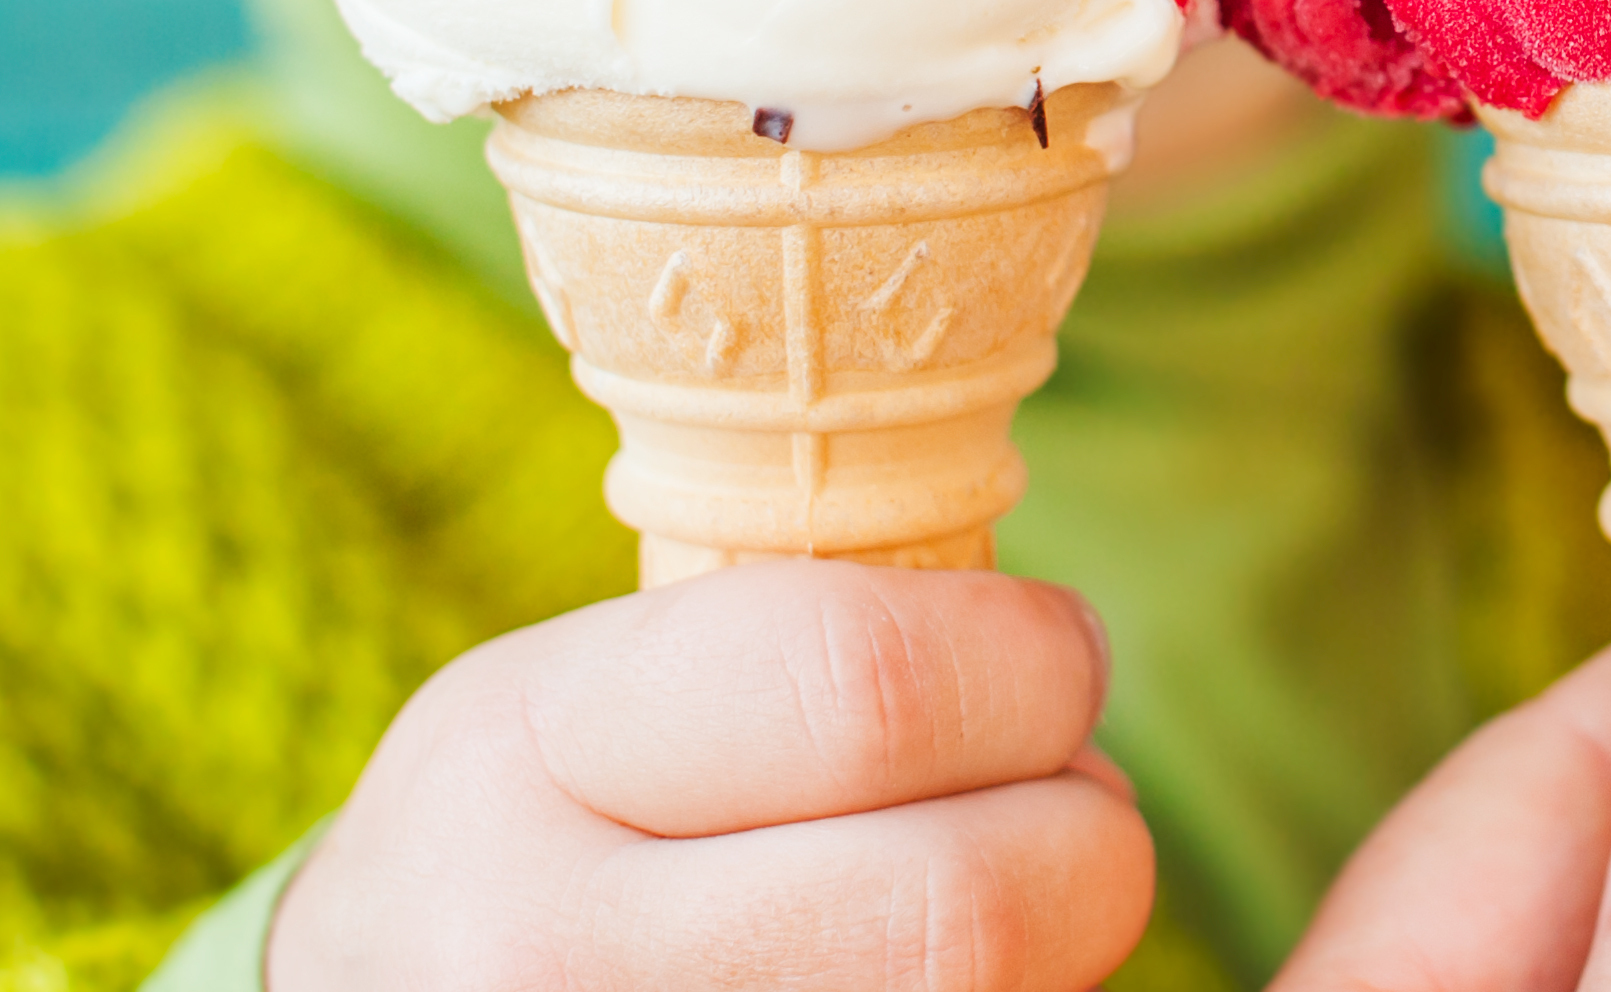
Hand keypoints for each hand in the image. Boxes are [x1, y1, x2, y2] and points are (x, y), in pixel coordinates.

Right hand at [269, 561, 1151, 989]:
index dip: (1025, 665)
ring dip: (1055, 950)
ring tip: (982, 900)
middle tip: (1076, 802)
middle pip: (959, 906)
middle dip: (1084, 836)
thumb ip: (809, 652)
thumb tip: (1065, 678)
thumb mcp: (585, 689)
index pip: (863, 692)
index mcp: (527, 761)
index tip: (1062, 657)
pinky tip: (915, 980)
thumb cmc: (525, 835)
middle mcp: (553, 959)